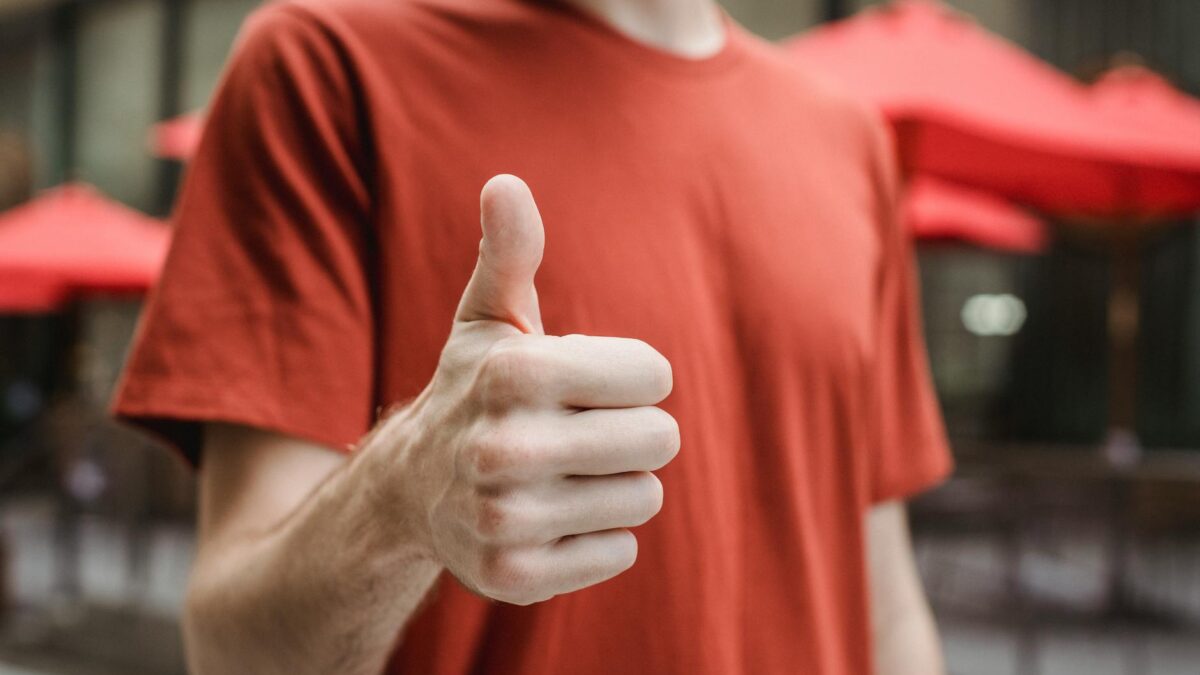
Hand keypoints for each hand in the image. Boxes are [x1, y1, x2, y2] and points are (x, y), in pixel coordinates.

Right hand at [374, 175, 678, 605]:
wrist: (411, 489)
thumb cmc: (473, 391)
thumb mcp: (489, 321)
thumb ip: (510, 253)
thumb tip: (505, 183)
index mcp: (512, 372)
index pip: (654, 374)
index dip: (631, 377)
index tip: (587, 384)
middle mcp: (503, 448)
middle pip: (660, 439)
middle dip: (632, 432)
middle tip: (583, 433)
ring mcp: (505, 519)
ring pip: (643, 498)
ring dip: (615, 485)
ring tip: (563, 475)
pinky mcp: (514, 577)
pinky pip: (619, 552)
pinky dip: (598, 538)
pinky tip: (551, 519)